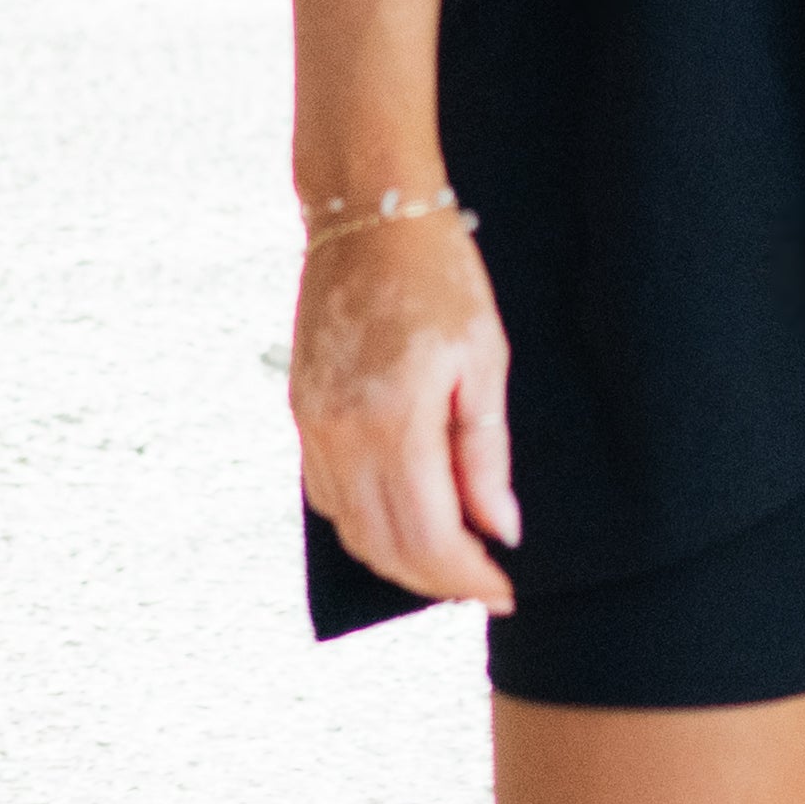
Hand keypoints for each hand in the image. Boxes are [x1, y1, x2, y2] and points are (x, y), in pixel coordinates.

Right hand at [289, 214, 518, 610]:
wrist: (368, 214)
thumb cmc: (440, 275)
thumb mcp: (485, 356)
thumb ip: (486, 450)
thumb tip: (499, 528)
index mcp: (394, 418)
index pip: (429, 535)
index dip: (468, 576)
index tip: (504, 589)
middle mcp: (342, 432)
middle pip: (386, 545)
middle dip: (437, 579)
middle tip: (483, 583)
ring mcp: (312, 424)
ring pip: (350, 529)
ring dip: (398, 560)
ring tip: (449, 561)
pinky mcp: (300, 411)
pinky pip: (326, 495)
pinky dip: (363, 525)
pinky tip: (400, 520)